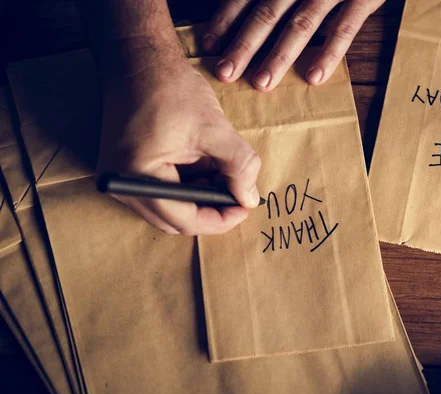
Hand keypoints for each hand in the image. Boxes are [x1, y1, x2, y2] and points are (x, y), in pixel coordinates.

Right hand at [97, 44, 260, 235]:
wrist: (138, 57)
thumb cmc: (170, 86)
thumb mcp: (214, 129)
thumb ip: (239, 167)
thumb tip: (250, 199)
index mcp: (136, 175)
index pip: (184, 220)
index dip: (220, 219)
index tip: (245, 207)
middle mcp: (120, 182)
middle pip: (174, 220)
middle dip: (210, 209)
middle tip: (238, 194)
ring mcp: (120, 176)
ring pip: (170, 207)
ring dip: (200, 196)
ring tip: (225, 174)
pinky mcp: (126, 168)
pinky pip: (162, 190)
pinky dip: (188, 184)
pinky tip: (206, 166)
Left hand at [203, 0, 383, 90]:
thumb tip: (241, 14)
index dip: (226, 19)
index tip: (208, 45)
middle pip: (267, 13)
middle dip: (244, 45)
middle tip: (225, 73)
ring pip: (301, 23)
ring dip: (280, 55)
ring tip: (262, 83)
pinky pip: (345, 27)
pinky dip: (329, 52)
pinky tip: (314, 77)